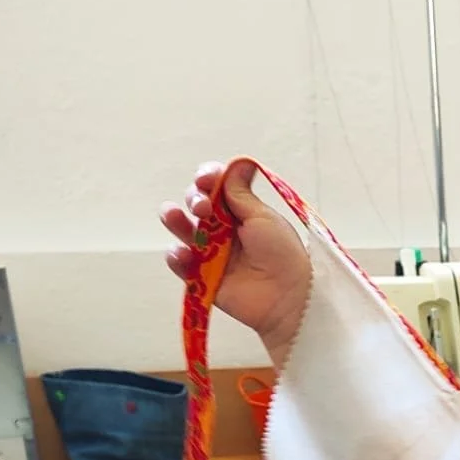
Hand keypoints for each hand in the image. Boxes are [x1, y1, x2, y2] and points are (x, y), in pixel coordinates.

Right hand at [160, 160, 310, 363]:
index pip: (215, 186)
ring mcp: (211, 252)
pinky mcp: (202, 276)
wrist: (287, 295)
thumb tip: (236, 164)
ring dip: (173, 218)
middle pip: (196, 203)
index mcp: (241, 211)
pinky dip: (175, 255)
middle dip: (194, 198)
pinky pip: (179, 262)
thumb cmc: (282, 255)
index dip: (207, 178)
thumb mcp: (263, 217)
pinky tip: (184, 254)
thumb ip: (241, 193)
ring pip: (181, 229)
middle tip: (204, 208)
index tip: (206, 179)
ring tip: (175, 217)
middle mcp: (223, 229)